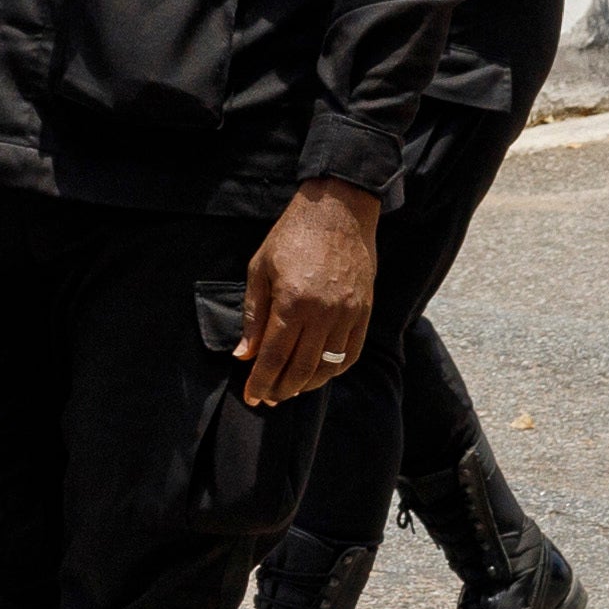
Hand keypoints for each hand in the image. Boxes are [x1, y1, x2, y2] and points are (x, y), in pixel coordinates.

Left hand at [238, 178, 379, 406]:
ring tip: (290, 390)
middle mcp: (323, 313)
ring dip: (307, 385)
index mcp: (291, 302)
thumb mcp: (260, 268)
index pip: (274, 357)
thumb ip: (253, 316)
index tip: (252, 396)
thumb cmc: (292, 235)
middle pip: (301, 368)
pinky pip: (351, 353)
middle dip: (281, 389)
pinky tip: (319, 374)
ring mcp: (348, 314)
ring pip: (328, 366)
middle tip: (268, 398)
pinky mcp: (364, 311)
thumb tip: (244, 355)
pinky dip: (334, 370)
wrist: (338, 210)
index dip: (261, 381)